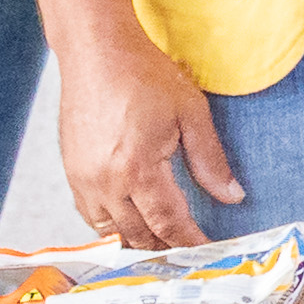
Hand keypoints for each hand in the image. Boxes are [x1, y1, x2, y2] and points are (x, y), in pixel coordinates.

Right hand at [59, 28, 246, 246]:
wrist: (96, 51)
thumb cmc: (142, 74)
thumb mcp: (190, 113)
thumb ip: (211, 160)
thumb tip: (232, 195)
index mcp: (138, 169)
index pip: (169, 223)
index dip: (189, 242)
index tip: (207, 250)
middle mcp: (105, 181)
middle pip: (138, 233)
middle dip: (165, 247)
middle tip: (188, 252)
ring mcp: (83, 179)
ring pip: (110, 230)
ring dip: (136, 240)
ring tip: (161, 244)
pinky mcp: (71, 171)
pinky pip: (90, 214)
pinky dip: (112, 225)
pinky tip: (130, 221)